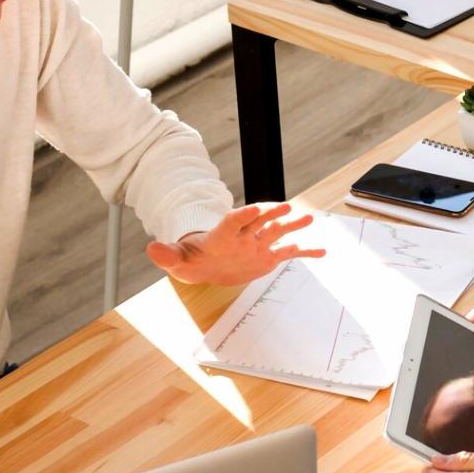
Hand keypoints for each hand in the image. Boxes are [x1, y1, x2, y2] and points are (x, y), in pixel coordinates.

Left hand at [145, 203, 324, 285]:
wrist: (207, 266)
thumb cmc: (192, 260)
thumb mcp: (177, 260)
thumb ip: (166, 255)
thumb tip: (151, 250)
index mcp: (223, 234)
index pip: (234, 220)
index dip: (243, 214)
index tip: (253, 209)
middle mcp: (245, 236)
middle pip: (260, 220)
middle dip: (272, 212)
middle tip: (287, 206)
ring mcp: (258, 245)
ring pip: (278, 231)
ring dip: (293, 225)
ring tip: (309, 218)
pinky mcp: (268, 257)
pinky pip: (290, 252)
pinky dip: (305, 251)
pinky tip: (322, 251)